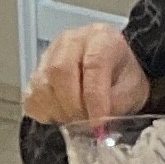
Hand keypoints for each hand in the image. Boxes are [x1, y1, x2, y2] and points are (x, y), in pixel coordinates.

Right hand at [23, 23, 147, 126]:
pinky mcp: (36, 71)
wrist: (114, 71)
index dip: (94, 98)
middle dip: (73, 105)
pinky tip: (61, 115)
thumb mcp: (132, 90)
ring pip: (42, 83)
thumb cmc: (122, 78)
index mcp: (101, 38)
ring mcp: (49, 54)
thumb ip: (116, 104)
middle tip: (85, 125)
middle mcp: (71, 40)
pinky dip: (45, 112)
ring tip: (75, 121)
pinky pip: (31, 96)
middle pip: (60, 70)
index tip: (98, 123)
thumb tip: (98, 123)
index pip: (93, 64)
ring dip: (58, 110)